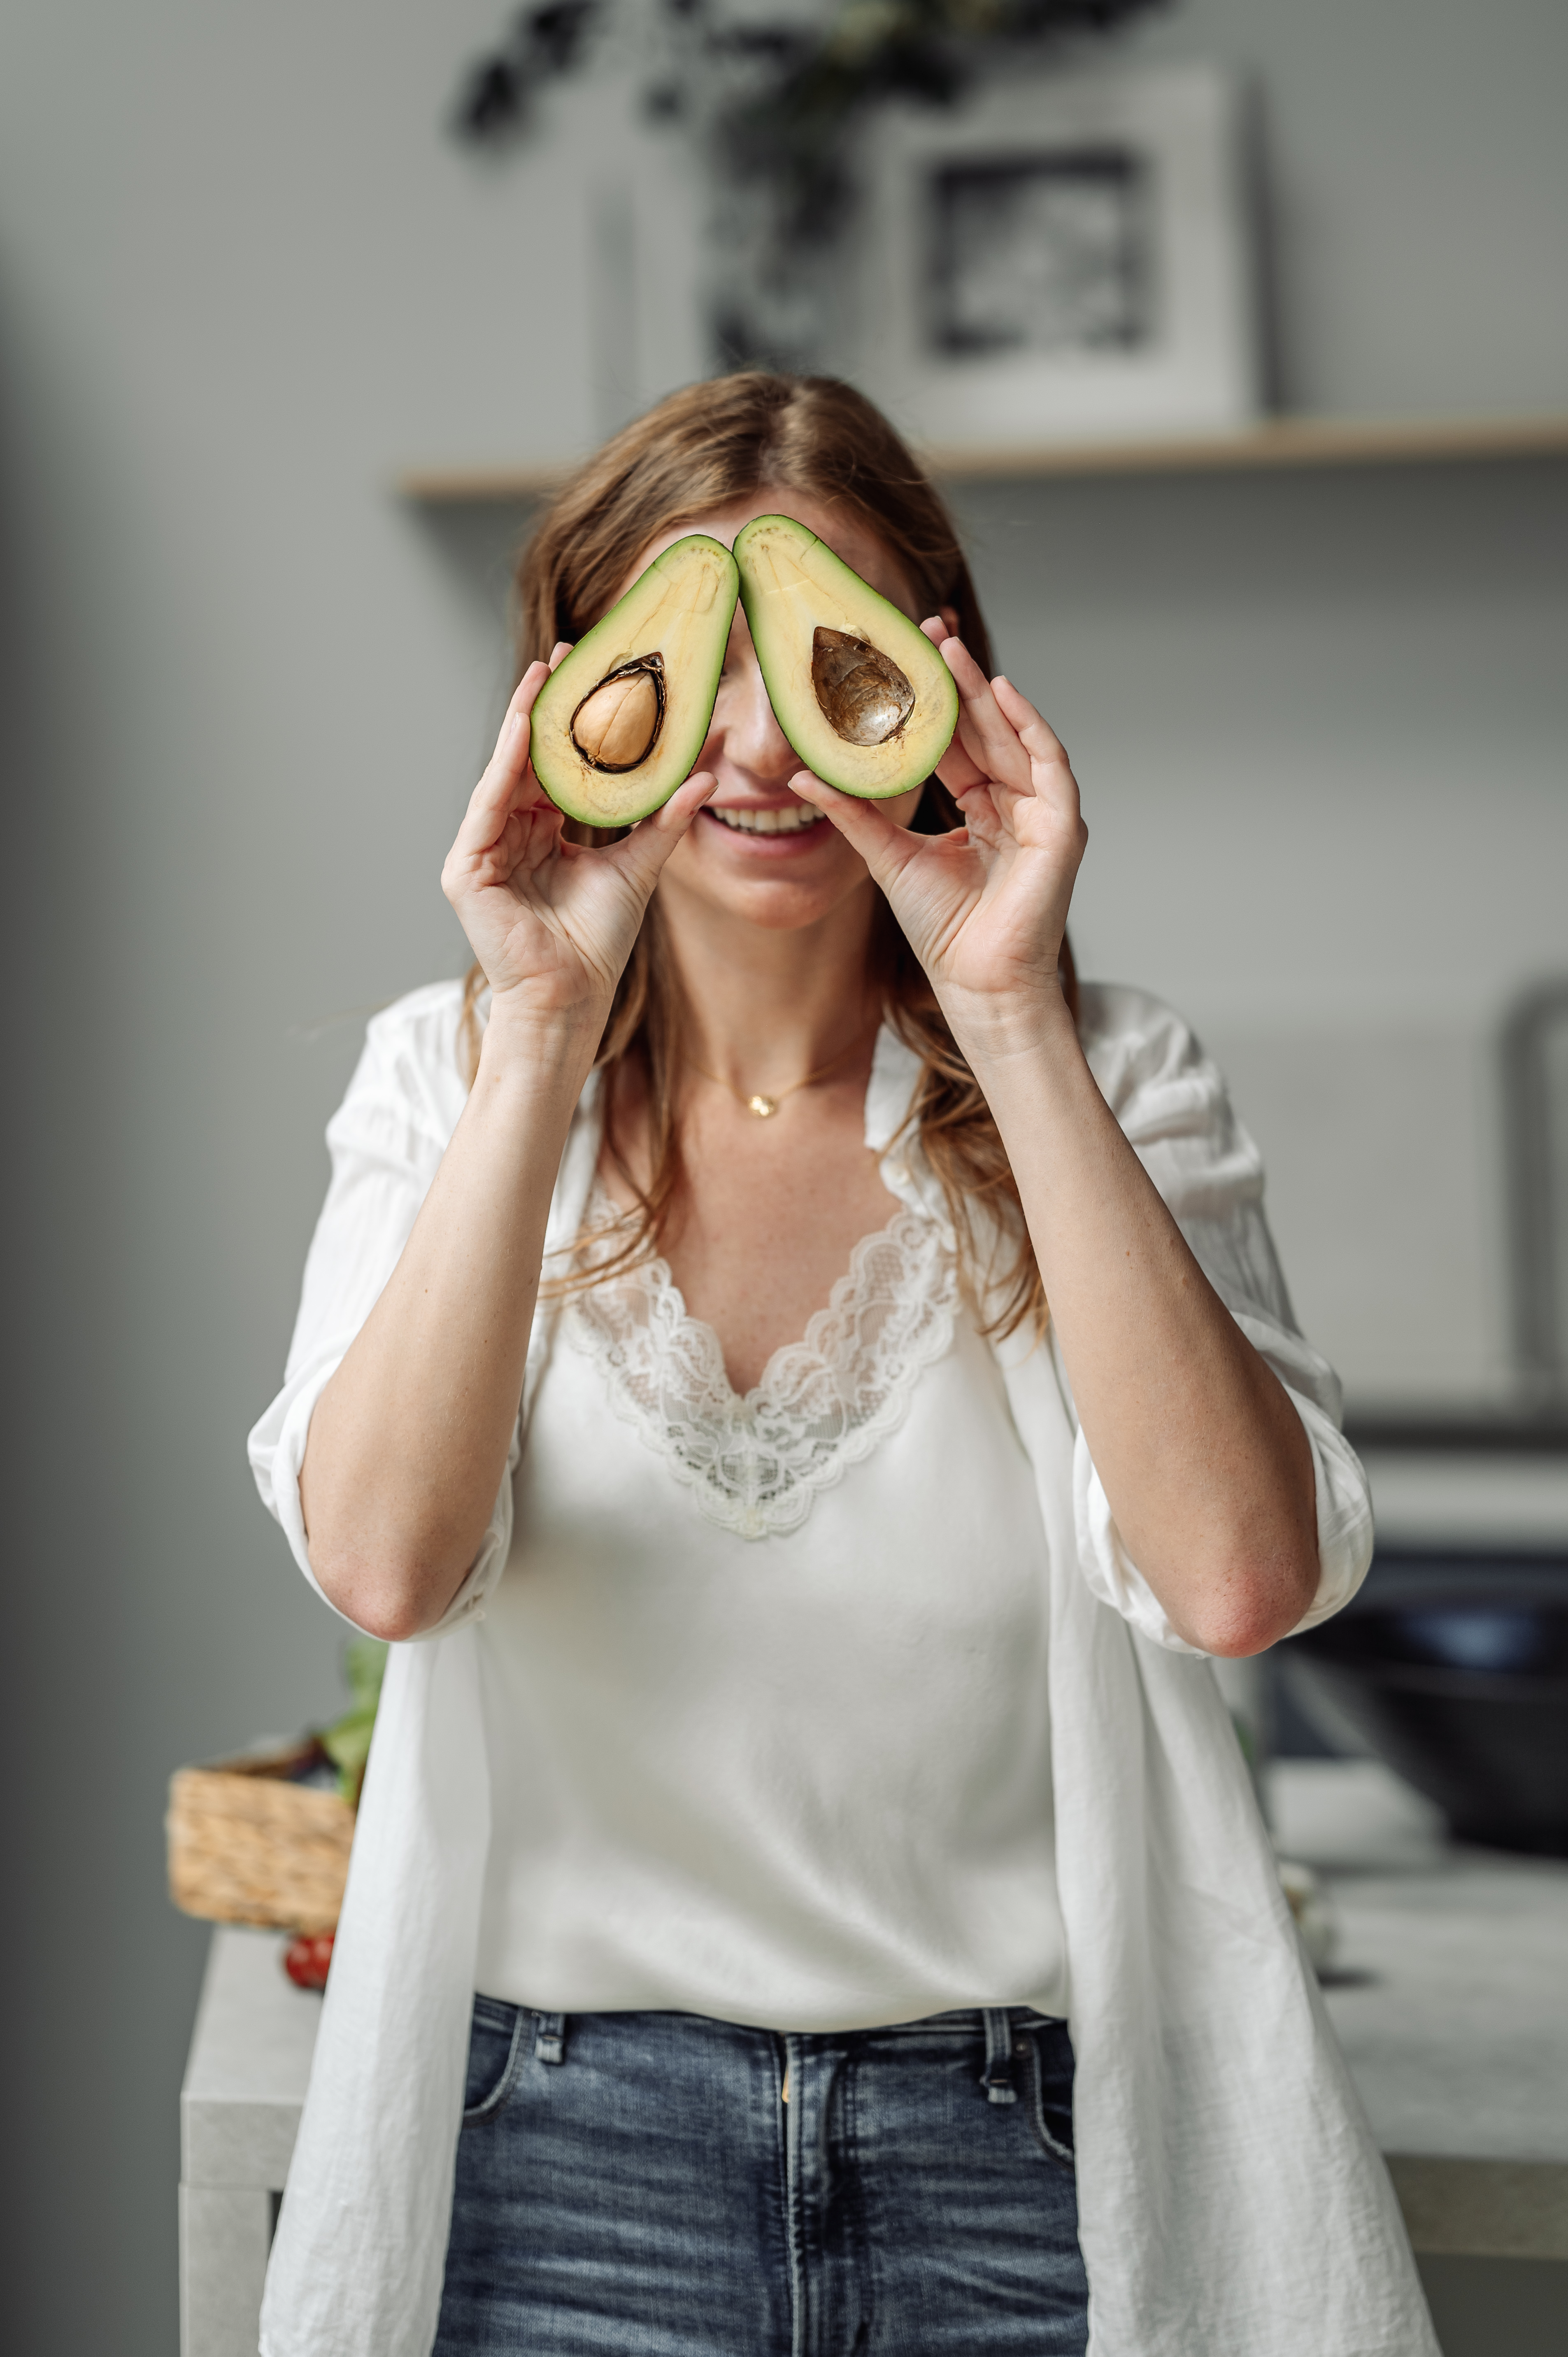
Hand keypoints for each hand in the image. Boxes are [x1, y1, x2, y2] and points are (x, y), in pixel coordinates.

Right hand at [441, 646, 715, 1048]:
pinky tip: (523, 729)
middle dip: (544, 706)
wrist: (571, 998)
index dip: (571, 722)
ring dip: (522, 722)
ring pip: (505, 773)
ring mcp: (482, 851)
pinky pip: (487, 804)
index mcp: (541, 835)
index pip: (554, 767)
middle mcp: (507, 836)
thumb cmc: (595, 944)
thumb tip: (706, 777)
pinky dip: (506, 765)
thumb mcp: (637, 867)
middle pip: (527, 759)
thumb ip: (663, 821)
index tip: (591, 674)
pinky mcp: (466, 870)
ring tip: (543, 675)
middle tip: (566, 653)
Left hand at [789, 628, 1085, 1055]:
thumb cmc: (944, 930)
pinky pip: (1050, 763)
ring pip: (1014, 736)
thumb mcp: (888, 856)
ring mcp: (1041, 813)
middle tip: (928, 634)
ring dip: (986, 691)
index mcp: (978, 809)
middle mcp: (1012, 804)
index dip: (931, 702)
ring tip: (953, 651)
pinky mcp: (1062, 826)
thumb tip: (801, 779)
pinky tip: (1003, 693)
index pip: (956, 742)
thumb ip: (853, 813)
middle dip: (958, 681)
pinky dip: (1029, 726)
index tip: (903, 660)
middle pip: (985, 729)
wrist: (977, 982)